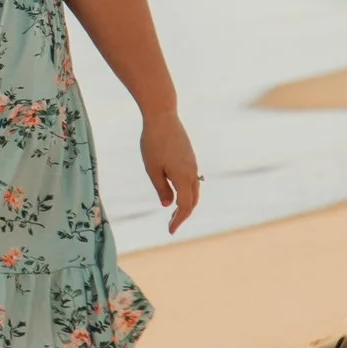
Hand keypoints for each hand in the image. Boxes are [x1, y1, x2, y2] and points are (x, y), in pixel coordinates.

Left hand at [141, 110, 199, 234]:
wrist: (162, 116)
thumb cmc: (153, 143)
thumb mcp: (152, 169)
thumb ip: (161, 188)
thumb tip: (169, 205)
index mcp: (183, 178)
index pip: (185, 206)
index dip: (178, 220)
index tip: (170, 231)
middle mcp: (192, 172)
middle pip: (193, 200)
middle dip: (184, 214)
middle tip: (171, 225)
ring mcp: (193, 164)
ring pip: (194, 189)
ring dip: (187, 203)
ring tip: (175, 211)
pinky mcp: (190, 157)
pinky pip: (192, 179)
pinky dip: (187, 190)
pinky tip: (177, 191)